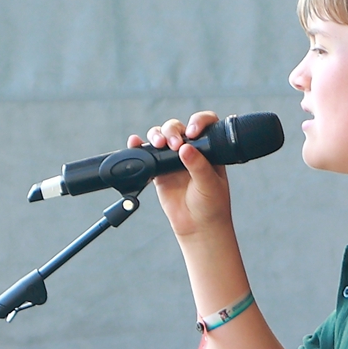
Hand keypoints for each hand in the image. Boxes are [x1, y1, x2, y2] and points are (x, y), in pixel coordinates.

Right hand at [126, 111, 232, 240]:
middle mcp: (190, 150)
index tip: (192, 133)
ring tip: (158, 144)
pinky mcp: (159, 171)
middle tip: (174, 144)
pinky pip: (148, 155)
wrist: (198, 227)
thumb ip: (198, 166)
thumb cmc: (211, 205)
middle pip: (177, 128)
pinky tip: (135, 142)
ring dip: (157, 136)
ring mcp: (173, 160)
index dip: (197, 121)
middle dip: (172, 131)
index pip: (203, 124)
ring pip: (161, 137)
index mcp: (207, 149)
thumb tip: (185, 148)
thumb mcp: (210, 184)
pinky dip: (140, 146)